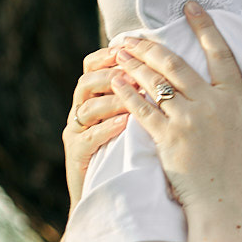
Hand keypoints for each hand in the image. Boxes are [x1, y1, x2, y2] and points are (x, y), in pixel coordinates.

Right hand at [63, 47, 129, 208]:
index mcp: (93, 97)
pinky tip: (126, 123)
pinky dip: (107, 128)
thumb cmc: (127, 152)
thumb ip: (139, 94)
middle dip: (111, 75)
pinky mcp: (77, 154)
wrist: (109, 195)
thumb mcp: (132, 118)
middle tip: (135, 73)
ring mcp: (75, 132)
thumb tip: (165, 66)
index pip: (92, 66)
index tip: (129, 47)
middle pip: (86, 83)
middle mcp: (80, 111)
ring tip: (134, 99)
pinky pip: (88, 137)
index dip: (108, 55)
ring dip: (112, 101)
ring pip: (86, 109)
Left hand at [110, 3, 241, 219]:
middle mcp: (213, 104)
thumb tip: (227, 96)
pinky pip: (142, 109)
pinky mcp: (169, 138)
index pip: (220, 53)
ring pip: (155, 82)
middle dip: (150, 46)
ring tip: (118, 53)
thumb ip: (234, 110)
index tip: (190, 6)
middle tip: (133, 36)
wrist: (229, 206)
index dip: (205, 26)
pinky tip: (116, 81)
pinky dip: (127, 92)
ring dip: (134, 64)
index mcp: (236, 100)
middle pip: (176, 63)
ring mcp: (190, 120)